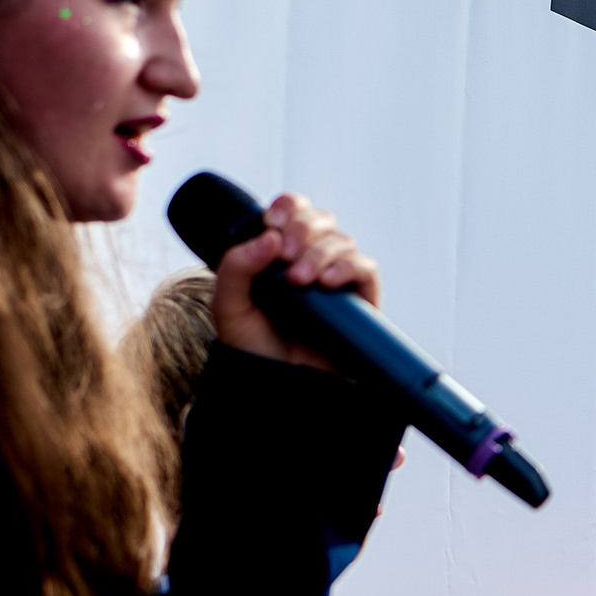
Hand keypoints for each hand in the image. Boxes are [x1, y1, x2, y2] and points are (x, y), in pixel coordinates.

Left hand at [211, 193, 381, 368]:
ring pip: (342, 241)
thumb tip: (268, 237)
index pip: (293, 212)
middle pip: (321, 220)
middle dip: (302, 228)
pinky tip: (327, 281)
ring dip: (320, 252)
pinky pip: (366, 268)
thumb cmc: (254, 349)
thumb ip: (235, 268)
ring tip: (299, 279)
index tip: (272, 220)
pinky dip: (348, 267)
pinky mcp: (360, 301)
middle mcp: (312, 261)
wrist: (278, 388)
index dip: (288, 207)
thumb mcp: (229, 306)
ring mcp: (338, 280)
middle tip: (284, 253)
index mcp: (281, 254)